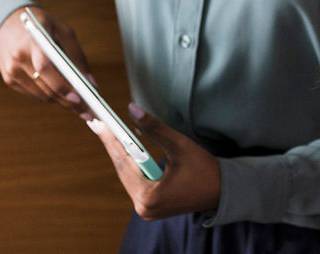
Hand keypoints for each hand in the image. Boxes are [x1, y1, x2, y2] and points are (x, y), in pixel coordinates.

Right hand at [0, 5, 92, 117]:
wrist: (7, 23)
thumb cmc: (41, 24)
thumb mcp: (62, 30)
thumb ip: (76, 55)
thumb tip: (90, 83)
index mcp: (32, 40)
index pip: (45, 67)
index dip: (61, 85)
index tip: (79, 98)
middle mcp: (18, 57)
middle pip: (45, 87)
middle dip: (68, 101)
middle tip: (88, 111)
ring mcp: (11, 70)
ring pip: (41, 95)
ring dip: (61, 102)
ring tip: (80, 107)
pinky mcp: (9, 79)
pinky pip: (34, 94)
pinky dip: (50, 96)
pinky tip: (63, 98)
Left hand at [86, 102, 221, 220]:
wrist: (222, 191)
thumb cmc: (204, 169)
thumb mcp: (179, 145)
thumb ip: (154, 128)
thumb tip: (132, 109)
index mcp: (148, 197)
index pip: (124, 162)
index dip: (111, 139)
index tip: (99, 122)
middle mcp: (143, 208)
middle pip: (123, 169)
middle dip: (113, 145)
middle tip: (98, 123)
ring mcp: (146, 209)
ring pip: (128, 175)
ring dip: (121, 153)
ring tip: (106, 131)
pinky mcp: (150, 206)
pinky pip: (135, 180)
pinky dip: (131, 163)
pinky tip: (122, 147)